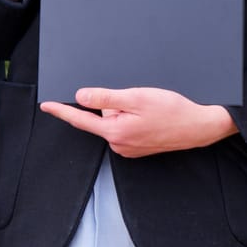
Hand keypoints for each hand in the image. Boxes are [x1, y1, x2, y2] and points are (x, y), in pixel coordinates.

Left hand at [39, 87, 237, 157]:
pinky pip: (125, 129)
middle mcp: (119, 145)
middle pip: (101, 118)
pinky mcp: (137, 149)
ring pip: (114, 122)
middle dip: (113, 105)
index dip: (62, 111)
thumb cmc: (173, 111)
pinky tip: (150, 117)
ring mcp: (128, 149)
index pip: (80, 120)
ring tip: (149, 109)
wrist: (199, 126)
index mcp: (115, 132)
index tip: (47, 105)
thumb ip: (105, 98)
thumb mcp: (136, 97)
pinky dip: (132, 119)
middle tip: (137, 99)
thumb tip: (81, 97)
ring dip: (125, 112)